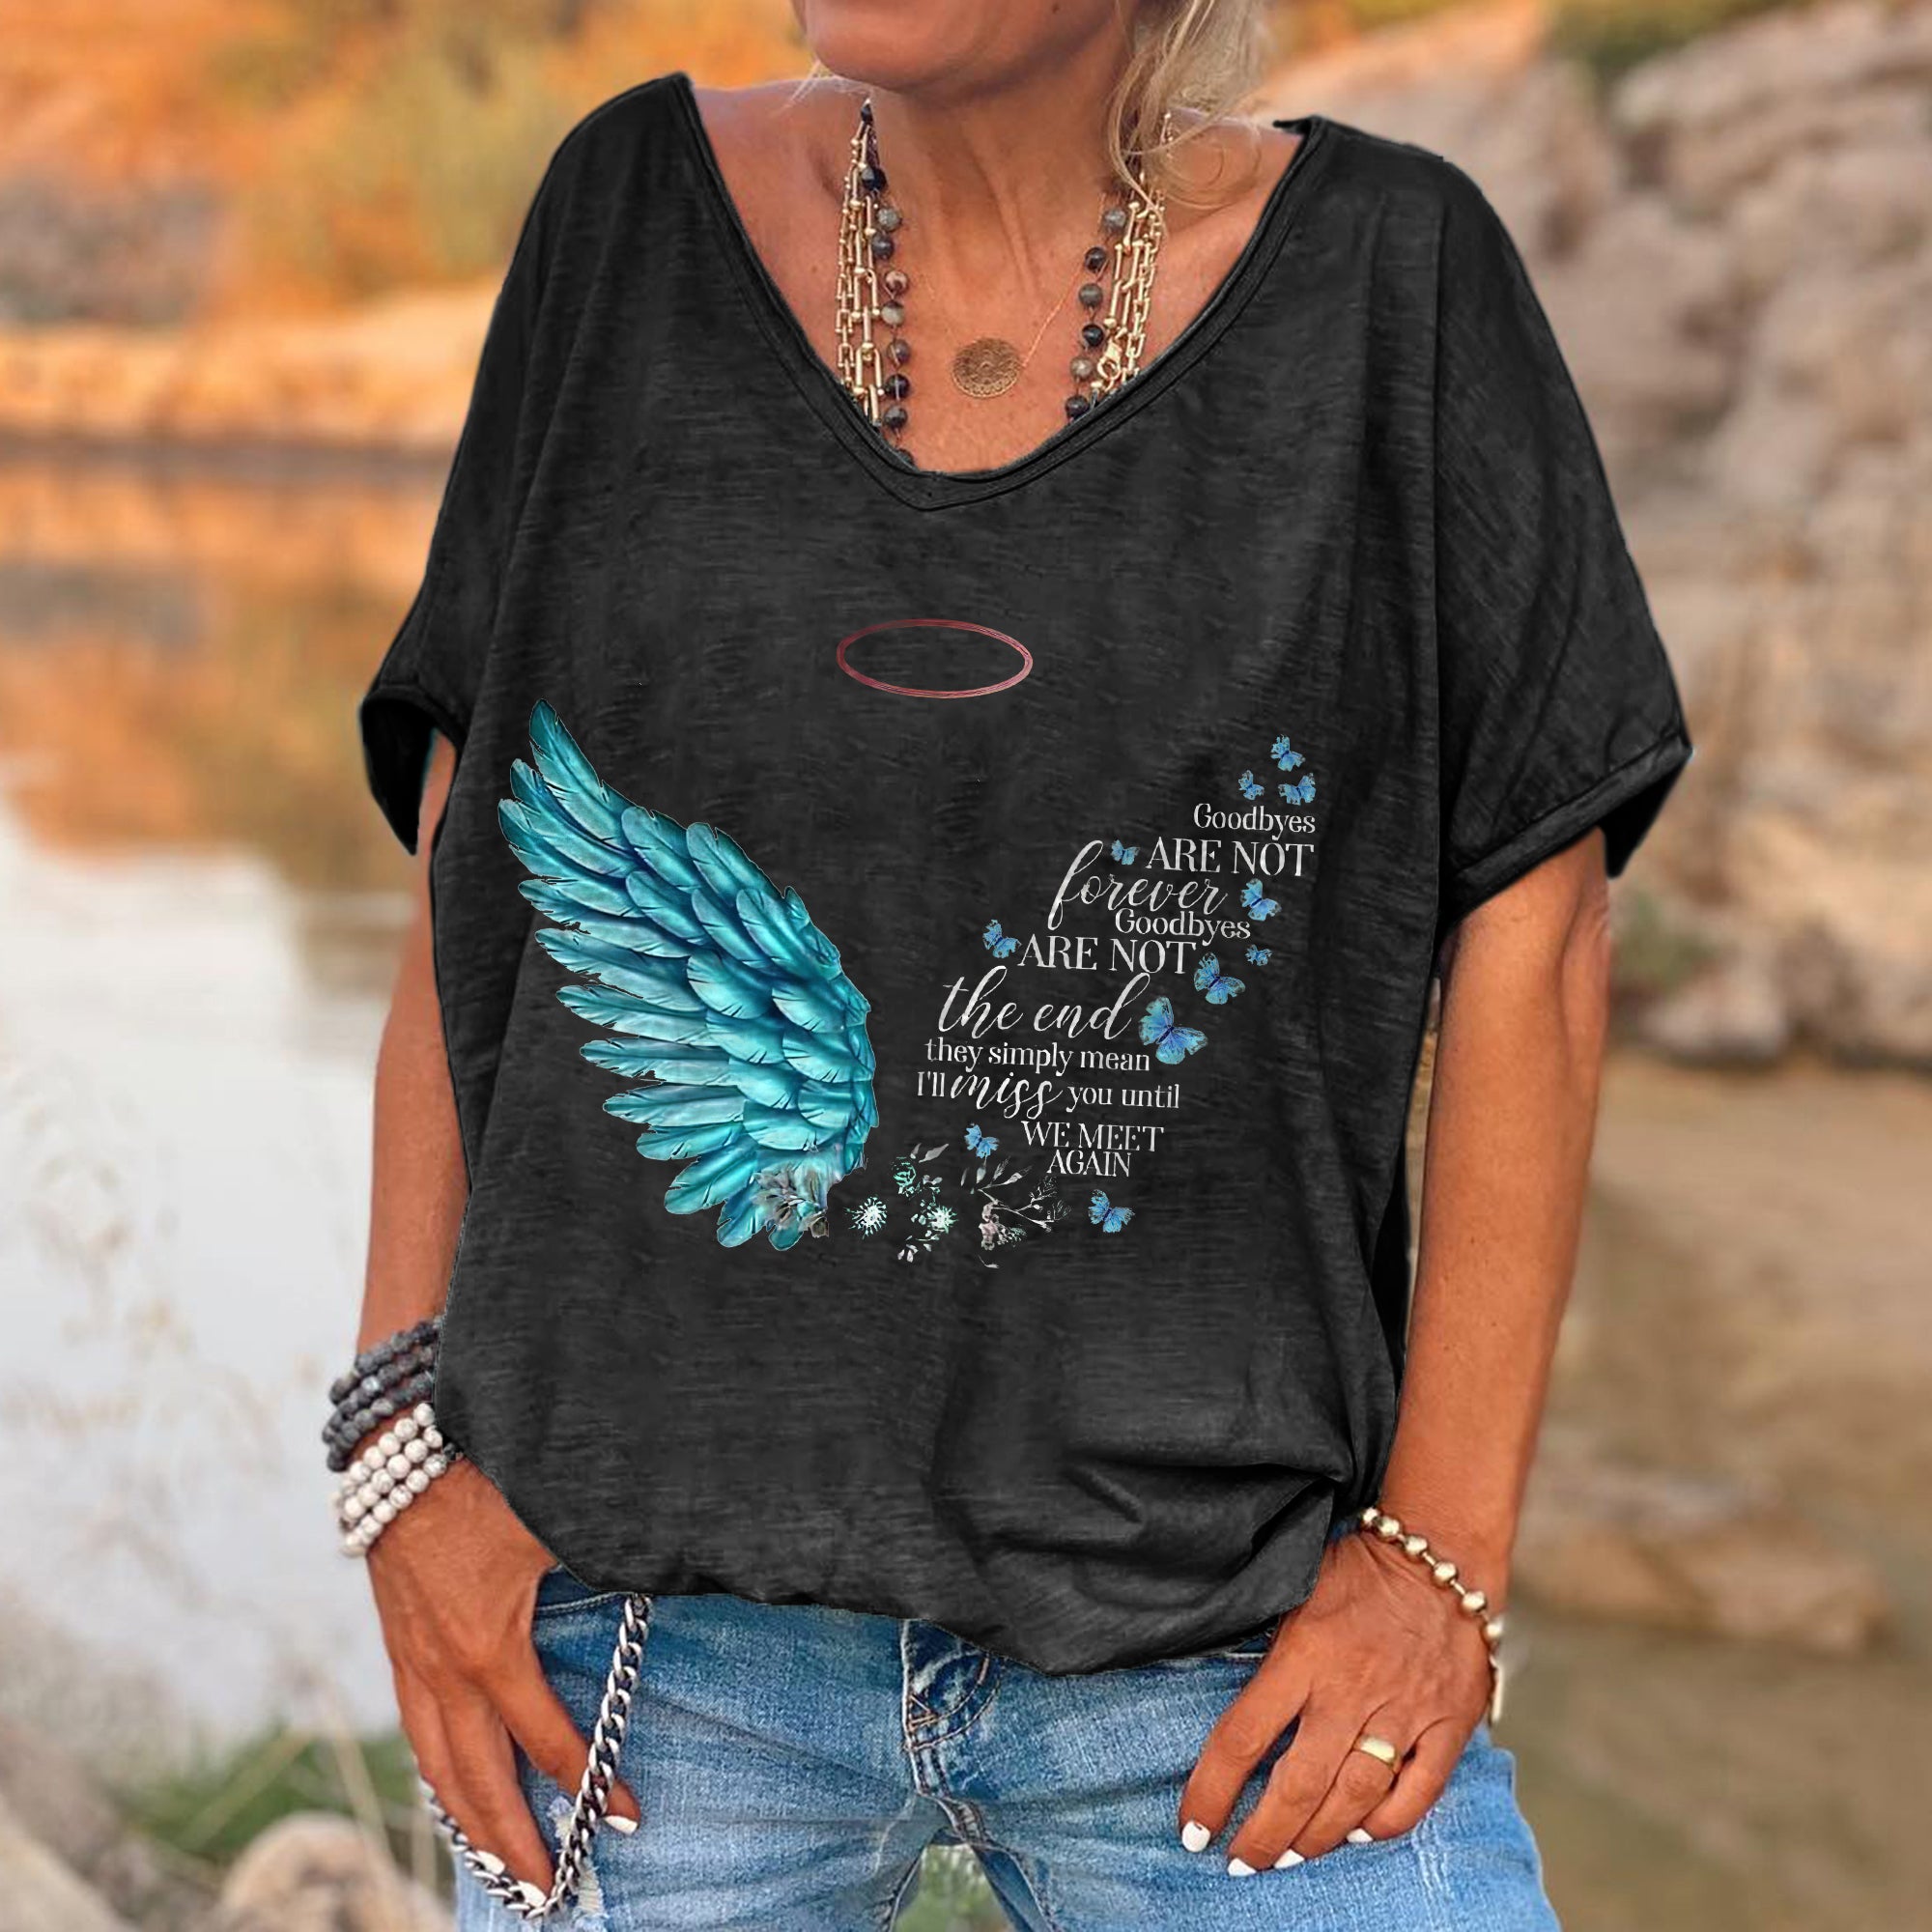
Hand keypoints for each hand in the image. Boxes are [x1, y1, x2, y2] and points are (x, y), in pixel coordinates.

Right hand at [366, 1461, 640, 1893]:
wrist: (402, 1445)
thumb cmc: (489, 1478)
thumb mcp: (562, 1521)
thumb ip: (614, 1557)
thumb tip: (675, 1564)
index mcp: (489, 1649)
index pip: (546, 1741)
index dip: (589, 1784)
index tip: (627, 1817)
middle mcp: (444, 1670)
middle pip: (479, 1780)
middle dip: (516, 1841)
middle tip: (550, 1890)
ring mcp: (412, 1661)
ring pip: (436, 1765)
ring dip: (468, 1820)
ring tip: (499, 1864)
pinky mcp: (397, 1644)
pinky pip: (415, 1729)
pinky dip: (435, 1771)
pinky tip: (452, 1788)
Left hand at [1178, 1528, 1492, 1873]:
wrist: (1440, 1552)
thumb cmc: (1358, 1572)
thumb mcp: (1296, 1593)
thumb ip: (1272, 1654)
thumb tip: (1236, 1709)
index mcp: (1303, 1655)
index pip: (1243, 1737)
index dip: (1211, 1791)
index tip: (1193, 1828)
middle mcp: (1351, 1690)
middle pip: (1298, 1785)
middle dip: (1263, 1835)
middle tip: (1241, 1862)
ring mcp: (1403, 1711)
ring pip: (1354, 1798)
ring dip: (1317, 1837)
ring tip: (1291, 1855)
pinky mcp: (1447, 1724)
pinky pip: (1418, 1793)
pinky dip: (1386, 1823)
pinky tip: (1360, 1833)